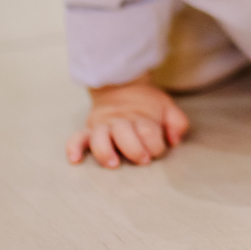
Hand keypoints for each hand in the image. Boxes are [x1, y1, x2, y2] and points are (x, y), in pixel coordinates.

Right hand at [67, 79, 188, 168]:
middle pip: (124, 135)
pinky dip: (73, 148)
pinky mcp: (88, 130)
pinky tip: (75, 159)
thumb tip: (174, 140)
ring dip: (105, 152)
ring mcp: (102, 127)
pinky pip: (76, 138)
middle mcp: (119, 123)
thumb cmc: (146, 105)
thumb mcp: (166, 107)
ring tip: (113, 163)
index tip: (160, 147)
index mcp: (140, 118)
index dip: (157, 144)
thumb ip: (177, 122)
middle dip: (135, 149)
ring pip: (99, 139)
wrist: (121, 86)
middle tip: (143, 159)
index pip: (149, 132)